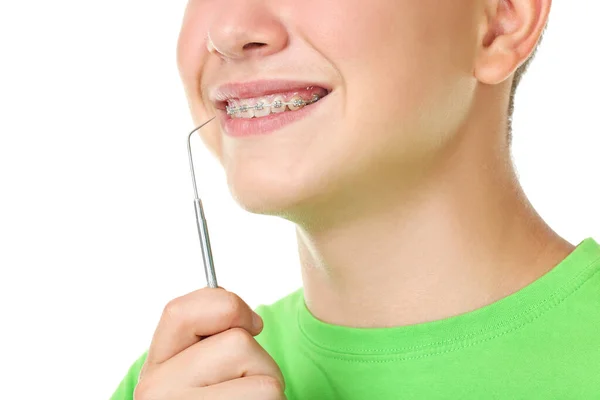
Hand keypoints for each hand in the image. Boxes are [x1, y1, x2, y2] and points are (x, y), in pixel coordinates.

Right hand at [134, 287, 285, 398]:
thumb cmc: (211, 399)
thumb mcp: (198, 368)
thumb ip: (209, 336)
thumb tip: (245, 316)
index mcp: (155, 366)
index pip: (180, 311)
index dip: (227, 305)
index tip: (251, 323)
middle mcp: (157, 392)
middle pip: (238, 343)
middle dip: (258, 362)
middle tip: (243, 388)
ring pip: (264, 379)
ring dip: (268, 390)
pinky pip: (269, 399)